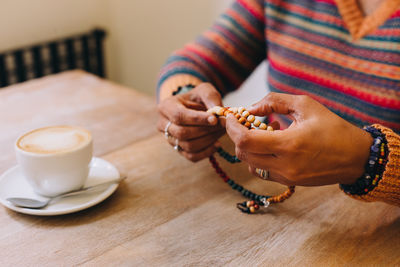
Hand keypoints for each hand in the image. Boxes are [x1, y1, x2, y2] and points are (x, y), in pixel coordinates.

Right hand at [157, 83, 224, 161]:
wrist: (193, 108)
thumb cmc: (197, 98)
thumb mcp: (204, 90)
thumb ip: (211, 97)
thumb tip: (218, 111)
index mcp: (166, 107)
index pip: (179, 116)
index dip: (197, 119)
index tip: (215, 119)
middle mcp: (163, 124)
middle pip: (183, 133)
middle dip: (206, 130)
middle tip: (223, 124)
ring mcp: (170, 139)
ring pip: (188, 146)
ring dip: (208, 140)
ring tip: (222, 131)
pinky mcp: (178, 150)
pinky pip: (192, 156)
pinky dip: (207, 152)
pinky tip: (217, 144)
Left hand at [225, 93, 372, 185]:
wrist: (356, 157)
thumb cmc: (332, 127)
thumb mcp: (305, 105)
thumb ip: (274, 102)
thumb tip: (250, 108)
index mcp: (289, 145)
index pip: (245, 141)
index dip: (232, 128)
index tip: (231, 117)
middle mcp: (285, 165)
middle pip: (243, 153)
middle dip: (237, 136)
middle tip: (246, 122)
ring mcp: (286, 177)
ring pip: (250, 164)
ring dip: (248, 147)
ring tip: (265, 132)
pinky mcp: (289, 182)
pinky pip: (262, 171)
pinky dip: (258, 157)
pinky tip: (271, 145)